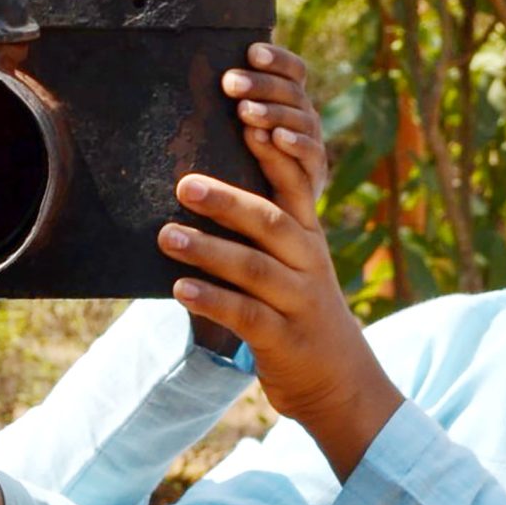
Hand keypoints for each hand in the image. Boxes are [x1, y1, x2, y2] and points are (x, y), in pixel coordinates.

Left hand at [159, 122, 402, 481]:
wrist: (339, 383)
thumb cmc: (298, 312)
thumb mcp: (292, 266)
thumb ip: (261, 231)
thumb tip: (202, 187)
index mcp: (308, 238)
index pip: (295, 186)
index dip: (275, 155)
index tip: (249, 122)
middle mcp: (308, 264)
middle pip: (270, 223)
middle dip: (227, 200)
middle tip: (183, 183)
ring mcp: (299, 302)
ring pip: (253, 269)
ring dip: (208, 250)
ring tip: (166, 235)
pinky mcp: (284, 340)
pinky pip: (245, 315)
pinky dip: (211, 299)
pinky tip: (179, 289)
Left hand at [222, 41, 328, 205]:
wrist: (269, 220)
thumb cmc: (241, 165)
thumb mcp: (235, 131)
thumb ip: (229, 105)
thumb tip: (181, 67)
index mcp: (289, 102)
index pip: (293, 70)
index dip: (277, 59)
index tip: (251, 53)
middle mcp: (305, 118)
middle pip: (293, 91)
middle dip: (262, 84)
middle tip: (230, 84)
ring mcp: (312, 145)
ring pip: (301, 119)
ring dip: (273, 112)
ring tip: (245, 112)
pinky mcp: (315, 175)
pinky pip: (310, 154)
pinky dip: (295, 143)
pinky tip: (276, 138)